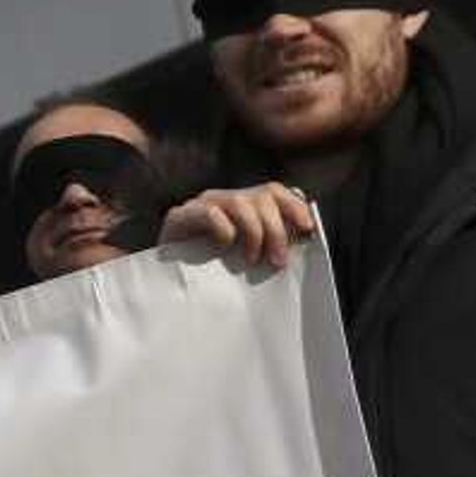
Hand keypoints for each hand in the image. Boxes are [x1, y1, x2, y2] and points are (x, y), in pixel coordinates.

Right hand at [161, 182, 317, 270]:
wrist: (167, 285)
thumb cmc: (213, 274)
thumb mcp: (249, 256)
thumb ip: (270, 244)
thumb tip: (304, 240)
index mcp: (241, 204)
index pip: (273, 191)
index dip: (294, 205)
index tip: (308, 228)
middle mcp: (222, 198)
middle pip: (262, 196)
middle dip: (276, 230)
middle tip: (277, 261)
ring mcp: (199, 205)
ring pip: (240, 202)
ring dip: (254, 233)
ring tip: (251, 259)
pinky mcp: (178, 217)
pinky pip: (211, 213)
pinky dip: (224, 231)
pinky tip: (222, 248)